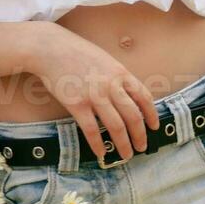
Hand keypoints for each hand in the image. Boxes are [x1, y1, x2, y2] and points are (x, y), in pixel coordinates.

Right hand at [24, 23, 160, 160]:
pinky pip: (91, 130)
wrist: (50, 48)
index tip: (154, 126)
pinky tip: (101, 153)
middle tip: (141, 147)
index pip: (144, 97)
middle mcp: (111, 85)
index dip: (152, 115)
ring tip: (126, 155)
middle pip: (133, 116)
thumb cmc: (75, 51)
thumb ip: (116, 76)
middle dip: (140, 135)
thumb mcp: (104, 59)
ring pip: (116, 126)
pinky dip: (98, 145)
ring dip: (124, 144)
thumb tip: (125, 95)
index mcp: (120, 73)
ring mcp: (94, 95)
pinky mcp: (77, 104)